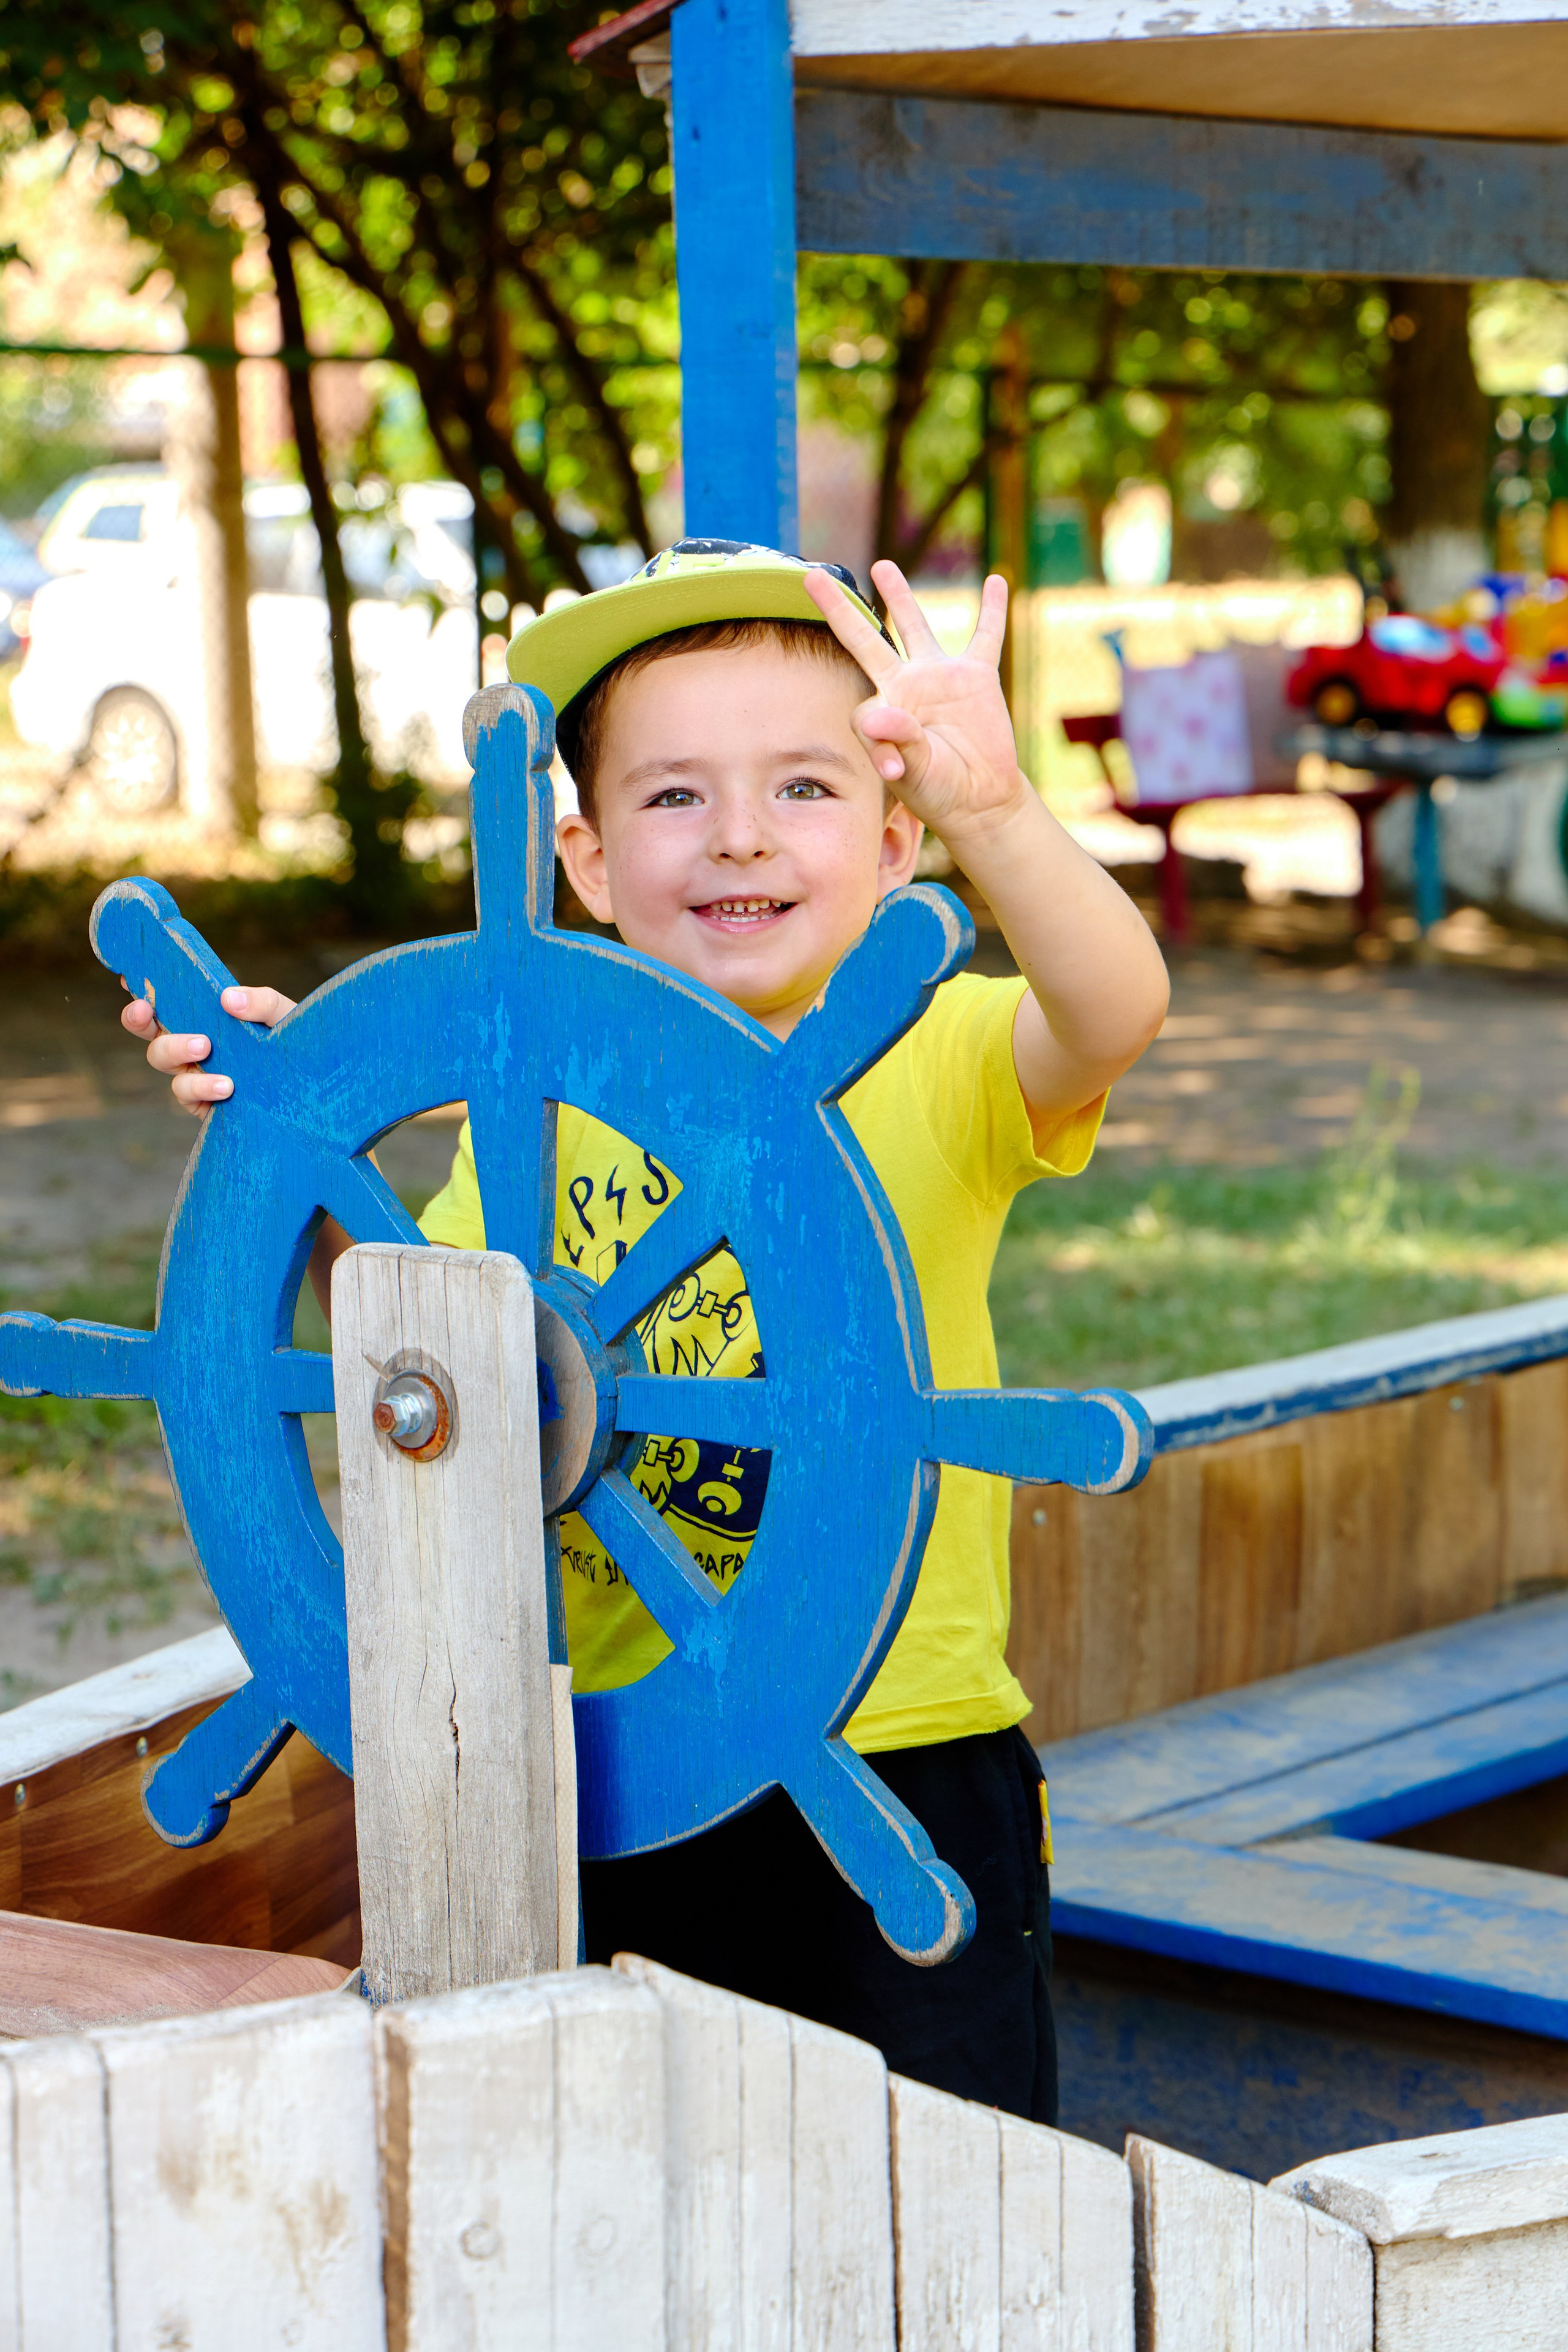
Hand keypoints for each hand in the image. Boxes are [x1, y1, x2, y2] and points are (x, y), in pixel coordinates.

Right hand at [121, 982, 295, 1117]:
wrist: (315, 1089)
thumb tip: (228, 998)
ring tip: (205, 1047)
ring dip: (175, 1049)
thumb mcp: (284, 1015)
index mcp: (205, 1016)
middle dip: (138, 1018)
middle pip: (149, 1030)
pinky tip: (227, 1086)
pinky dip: (201, 1086)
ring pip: (161, 1059)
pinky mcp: (204, 1103)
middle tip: (146, 1010)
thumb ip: (260, 1001)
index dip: (142, 987)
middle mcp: (193, 1044)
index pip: (166, 1000)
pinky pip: (186, 1093)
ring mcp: (195, 1073)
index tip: (129, 977)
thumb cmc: (295, 1044)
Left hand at [802, 559, 1026, 844]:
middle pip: (866, 639)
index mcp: (883, 710)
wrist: (979, 798)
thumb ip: (897, 741)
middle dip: (839, 610)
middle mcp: (905, 685)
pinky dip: (992, 610)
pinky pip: (986, 636)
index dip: (877, 735)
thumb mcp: (915, 771)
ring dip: (899, 596)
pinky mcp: (977, 676)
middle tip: (812, 578)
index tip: (893, 770)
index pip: (863, 707)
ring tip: (882, 566)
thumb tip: (876, 717)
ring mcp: (939, 676)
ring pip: (915, 626)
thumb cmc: (939, 789)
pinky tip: (997, 580)